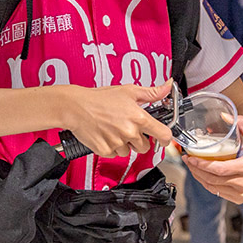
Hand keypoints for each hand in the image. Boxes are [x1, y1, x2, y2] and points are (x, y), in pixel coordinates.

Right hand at [59, 82, 173, 157]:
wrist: (76, 107)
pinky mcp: (106, 150)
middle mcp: (130, 132)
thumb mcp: (128, 91)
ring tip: (113, 129)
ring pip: (129, 151)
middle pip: (145, 147)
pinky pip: (114, 154)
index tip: (163, 139)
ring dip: (124, 144)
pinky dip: (111, 147)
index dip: (165, 138)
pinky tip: (106, 135)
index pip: (163, 135)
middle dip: (139, 140)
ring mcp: (118, 143)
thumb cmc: (99, 98)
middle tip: (127, 128)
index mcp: (139, 118)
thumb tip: (167, 87)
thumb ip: (151, 93)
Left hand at [183, 116, 242, 203]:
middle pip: (212, 179)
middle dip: (196, 170)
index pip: (219, 170)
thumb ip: (241, 124)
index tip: (191, 158)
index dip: (202, 165)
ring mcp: (241, 193)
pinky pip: (218, 192)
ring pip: (213, 187)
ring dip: (199, 177)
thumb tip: (224, 115)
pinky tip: (202, 176)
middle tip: (187, 160)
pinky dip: (207, 184)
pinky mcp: (239, 199)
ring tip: (192, 167)